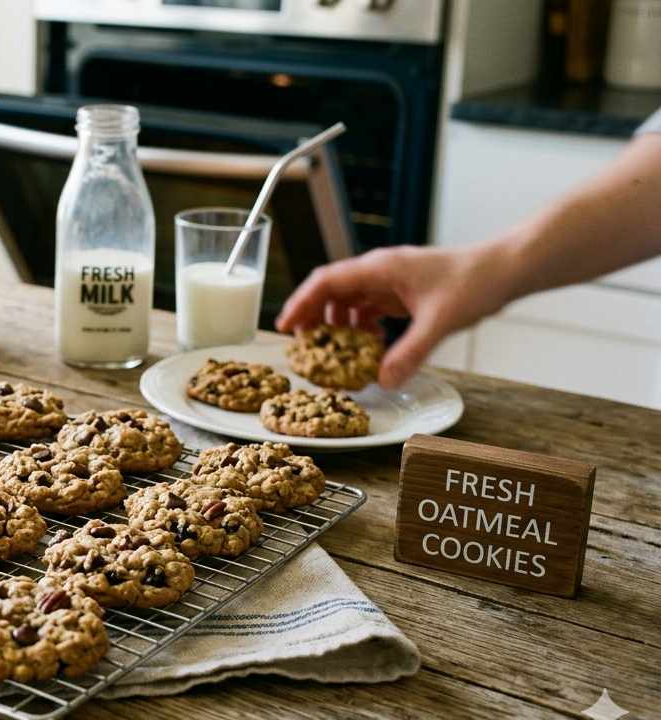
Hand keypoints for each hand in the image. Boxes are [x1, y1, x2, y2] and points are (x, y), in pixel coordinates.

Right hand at [275, 243, 514, 389]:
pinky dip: (362, 326)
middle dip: (314, 317)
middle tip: (304, 346)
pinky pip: (369, 307)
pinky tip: (371, 343)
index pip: (326, 281)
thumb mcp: (439, 322)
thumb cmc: (475, 281)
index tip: (284, 327)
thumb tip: (383, 380)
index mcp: (380, 269)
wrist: (505, 269)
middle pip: (331, 290)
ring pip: (349, 299)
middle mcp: (380, 271)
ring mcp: (391, 281)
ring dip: (338, 323)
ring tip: (335, 350)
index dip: (300, 303)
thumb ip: (410, 352)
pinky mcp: (403, 292)